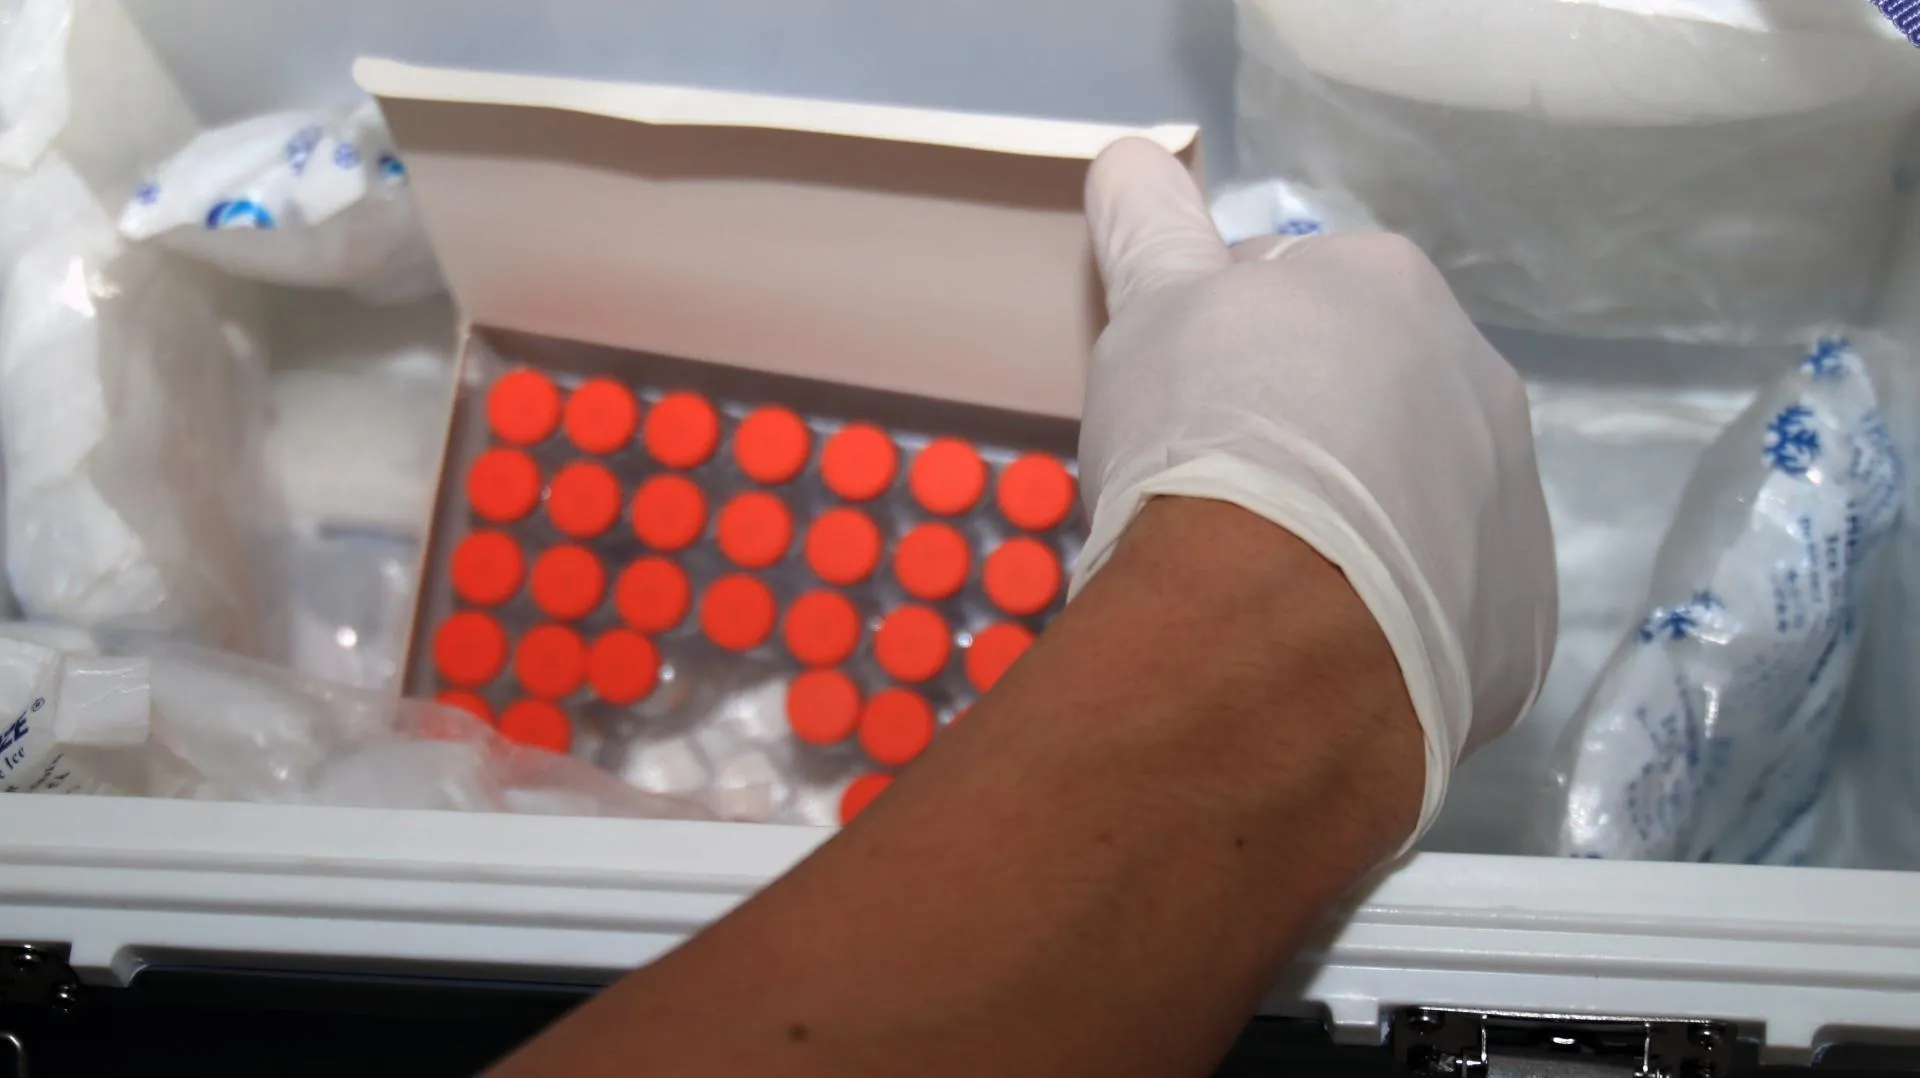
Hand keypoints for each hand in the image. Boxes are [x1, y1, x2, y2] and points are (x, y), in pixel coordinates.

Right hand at [1074, 139, 1557, 846]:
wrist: (1276, 627)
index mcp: (1387, 285)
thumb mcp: (1150, 313)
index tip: (1178, 405)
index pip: (1292, 288)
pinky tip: (1328, 640)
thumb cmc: (1206, 441)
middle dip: (1302, 431)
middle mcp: (1475, 376)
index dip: (1221, 343)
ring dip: (1356, 520)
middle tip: (1220, 495)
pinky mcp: (1518, 617)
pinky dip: (1393, 612)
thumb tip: (1133, 158)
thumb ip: (1150, 232)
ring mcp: (1512, 502)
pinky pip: (1448, 599)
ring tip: (1274, 579)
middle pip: (1367, 393)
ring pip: (1417, 496)